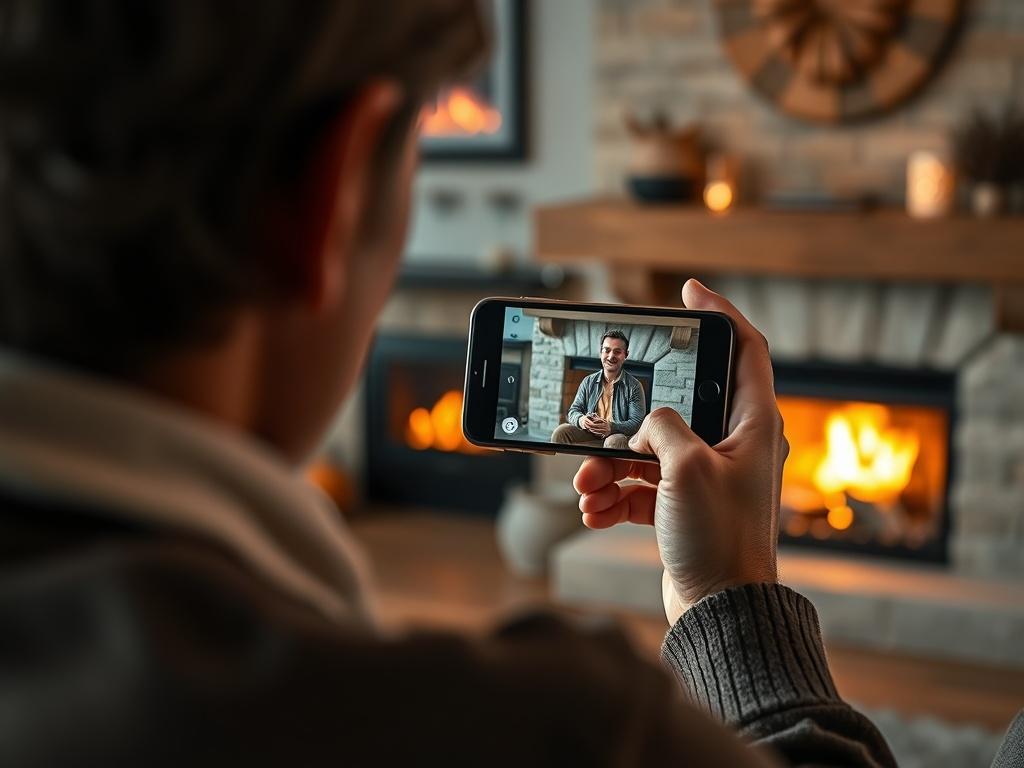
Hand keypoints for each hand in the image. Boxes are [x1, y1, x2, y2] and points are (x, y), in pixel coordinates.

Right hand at [573, 279, 786, 624]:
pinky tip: (593, 511)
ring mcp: (705, 477)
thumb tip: (645, 426)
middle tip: (598, 426)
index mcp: (752, 425)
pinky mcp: (681, 506)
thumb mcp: (686, 468)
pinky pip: (638, 485)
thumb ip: (662, 427)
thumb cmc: (718, 540)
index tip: (688, 291)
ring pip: (645, 449)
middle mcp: (732, 445)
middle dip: (626, 422)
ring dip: (608, 466)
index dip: (719, 313)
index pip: (745, 349)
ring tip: (587, 488)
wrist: (720, 614)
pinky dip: (613, 494)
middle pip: (672, 407)